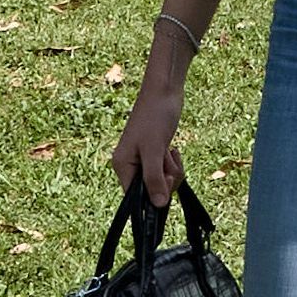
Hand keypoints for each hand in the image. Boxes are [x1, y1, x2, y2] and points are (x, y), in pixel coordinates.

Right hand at [110, 75, 185, 199]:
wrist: (164, 91)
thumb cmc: (155, 116)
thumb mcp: (154, 150)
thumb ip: (154, 179)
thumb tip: (159, 205)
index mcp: (122, 165)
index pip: (134, 198)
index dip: (153, 195)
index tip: (164, 180)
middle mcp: (130, 165)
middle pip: (151, 191)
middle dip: (166, 179)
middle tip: (166, 161)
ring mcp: (143, 160)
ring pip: (162, 181)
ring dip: (172, 170)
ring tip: (169, 151)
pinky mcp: (155, 155)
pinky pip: (167, 171)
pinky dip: (173, 163)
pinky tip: (172, 149)